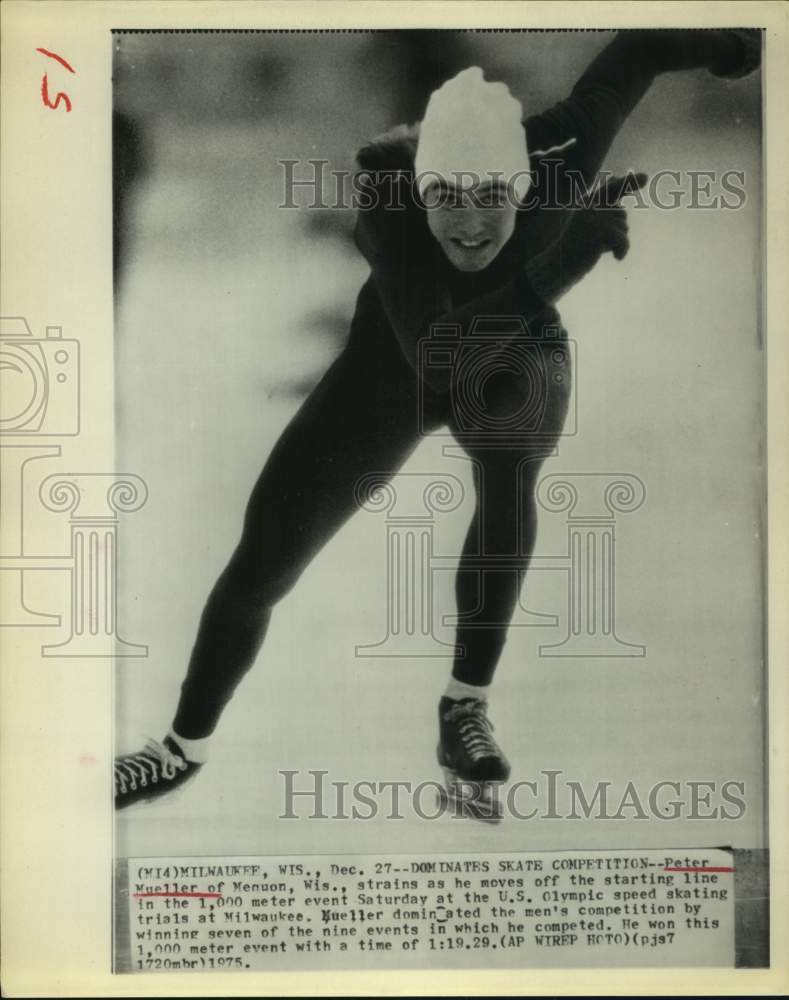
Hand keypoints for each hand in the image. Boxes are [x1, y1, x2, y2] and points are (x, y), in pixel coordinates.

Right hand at [526, 171, 647, 302]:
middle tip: (596, 243)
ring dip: (617, 242)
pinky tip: (617, 258)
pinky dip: (623, 250)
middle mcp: (590, 207)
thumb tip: (616, 180)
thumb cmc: (573, 249)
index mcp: (586, 203)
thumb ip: (602, 207)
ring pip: (623, 228)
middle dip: (617, 230)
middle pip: (621, 214)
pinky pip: (623, 239)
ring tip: (597, 250)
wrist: (557, 268)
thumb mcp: (586, 224)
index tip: (646, 177)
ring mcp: (594, 219)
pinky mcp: (599, 233)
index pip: (612, 189)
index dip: (629, 182)